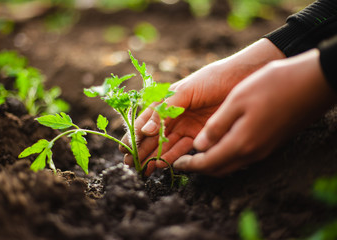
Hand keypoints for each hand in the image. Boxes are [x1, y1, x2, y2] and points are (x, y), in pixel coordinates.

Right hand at [120, 39, 284, 175]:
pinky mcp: (200, 135)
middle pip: (153, 136)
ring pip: (166, 145)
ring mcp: (186, 126)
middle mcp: (174, 115)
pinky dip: (173, 156)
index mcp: (167, 102)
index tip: (123, 149)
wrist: (241, 80)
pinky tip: (162, 164)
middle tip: (130, 165)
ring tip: (144, 170)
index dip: (134, 135)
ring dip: (155, 157)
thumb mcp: (185, 91)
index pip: (145, 120)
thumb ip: (165, 110)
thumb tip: (144, 131)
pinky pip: (183, 148)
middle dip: (141, 150)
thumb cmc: (211, 79)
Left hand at [173, 49, 335, 175]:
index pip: (208, 163)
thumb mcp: (237, 101)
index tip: (175, 165)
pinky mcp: (270, 144)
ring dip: (211, 163)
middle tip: (182, 162)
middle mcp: (252, 153)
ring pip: (230, 164)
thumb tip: (200, 145)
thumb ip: (216, 126)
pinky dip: (225, 156)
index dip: (190, 165)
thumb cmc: (273, 86)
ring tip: (196, 155)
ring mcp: (263, 150)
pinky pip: (241, 157)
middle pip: (218, 168)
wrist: (313, 84)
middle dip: (198, 168)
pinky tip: (219, 144)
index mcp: (241, 143)